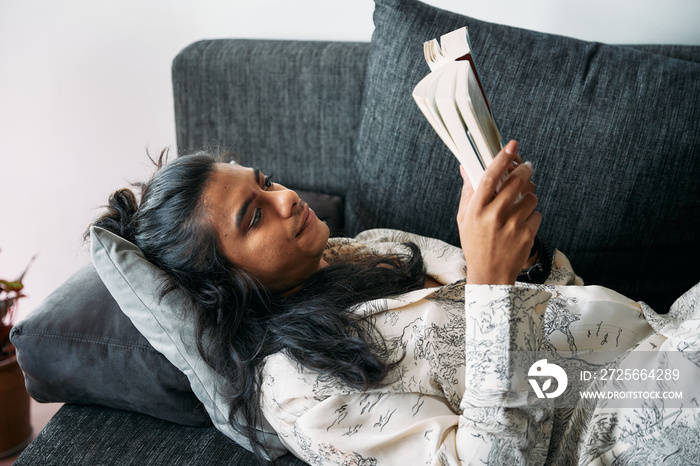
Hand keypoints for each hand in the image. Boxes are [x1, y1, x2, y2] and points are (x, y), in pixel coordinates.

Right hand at [457, 140, 541, 284]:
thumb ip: (468, 193)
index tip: (511, 145)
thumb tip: (465, 168)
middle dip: (524, 170)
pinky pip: (537, 214)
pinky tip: (522, 224)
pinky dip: (532, 216)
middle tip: (526, 167)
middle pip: (515, 181)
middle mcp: (494, 216)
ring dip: (529, 196)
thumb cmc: (475, 244)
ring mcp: (512, 226)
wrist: (489, 275)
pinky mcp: (527, 235)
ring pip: (531, 197)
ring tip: (521, 204)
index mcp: (476, 210)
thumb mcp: (464, 219)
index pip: (489, 177)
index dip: (501, 158)